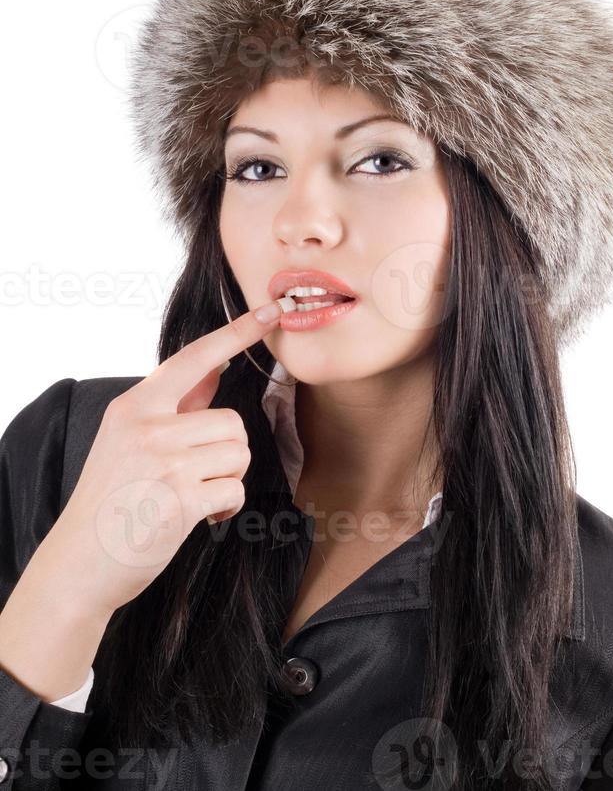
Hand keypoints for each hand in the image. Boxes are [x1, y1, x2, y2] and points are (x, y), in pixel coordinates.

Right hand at [45, 299, 284, 619]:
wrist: (80, 562)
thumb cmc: (110, 500)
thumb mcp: (128, 440)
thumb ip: (174, 406)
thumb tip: (215, 370)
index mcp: (134, 406)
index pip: (193, 358)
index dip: (236, 334)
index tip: (268, 312)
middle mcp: (147, 426)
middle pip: (232, 421)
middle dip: (227, 453)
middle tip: (197, 476)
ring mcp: (163, 461)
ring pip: (238, 453)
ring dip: (227, 479)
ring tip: (192, 495)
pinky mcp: (180, 498)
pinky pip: (235, 489)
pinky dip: (226, 507)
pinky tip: (198, 516)